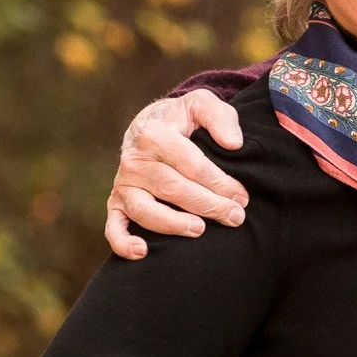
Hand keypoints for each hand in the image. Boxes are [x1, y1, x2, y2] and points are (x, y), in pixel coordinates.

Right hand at [103, 90, 250, 258]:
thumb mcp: (201, 104)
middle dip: (208, 205)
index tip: (242, 197)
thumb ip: (220, 117)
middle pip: (172, 188)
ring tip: (199, 230)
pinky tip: (143, 252)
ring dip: (172, 224)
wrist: (150, 126)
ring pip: (145, 210)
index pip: (191, 164)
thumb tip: (233, 144)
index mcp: (154, 134)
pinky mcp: (116, 203)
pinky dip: (123, 243)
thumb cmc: (182, 119)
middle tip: (235, 217)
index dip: (219, 182)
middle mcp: (134, 159)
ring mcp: (123, 183)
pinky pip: (114, 227)